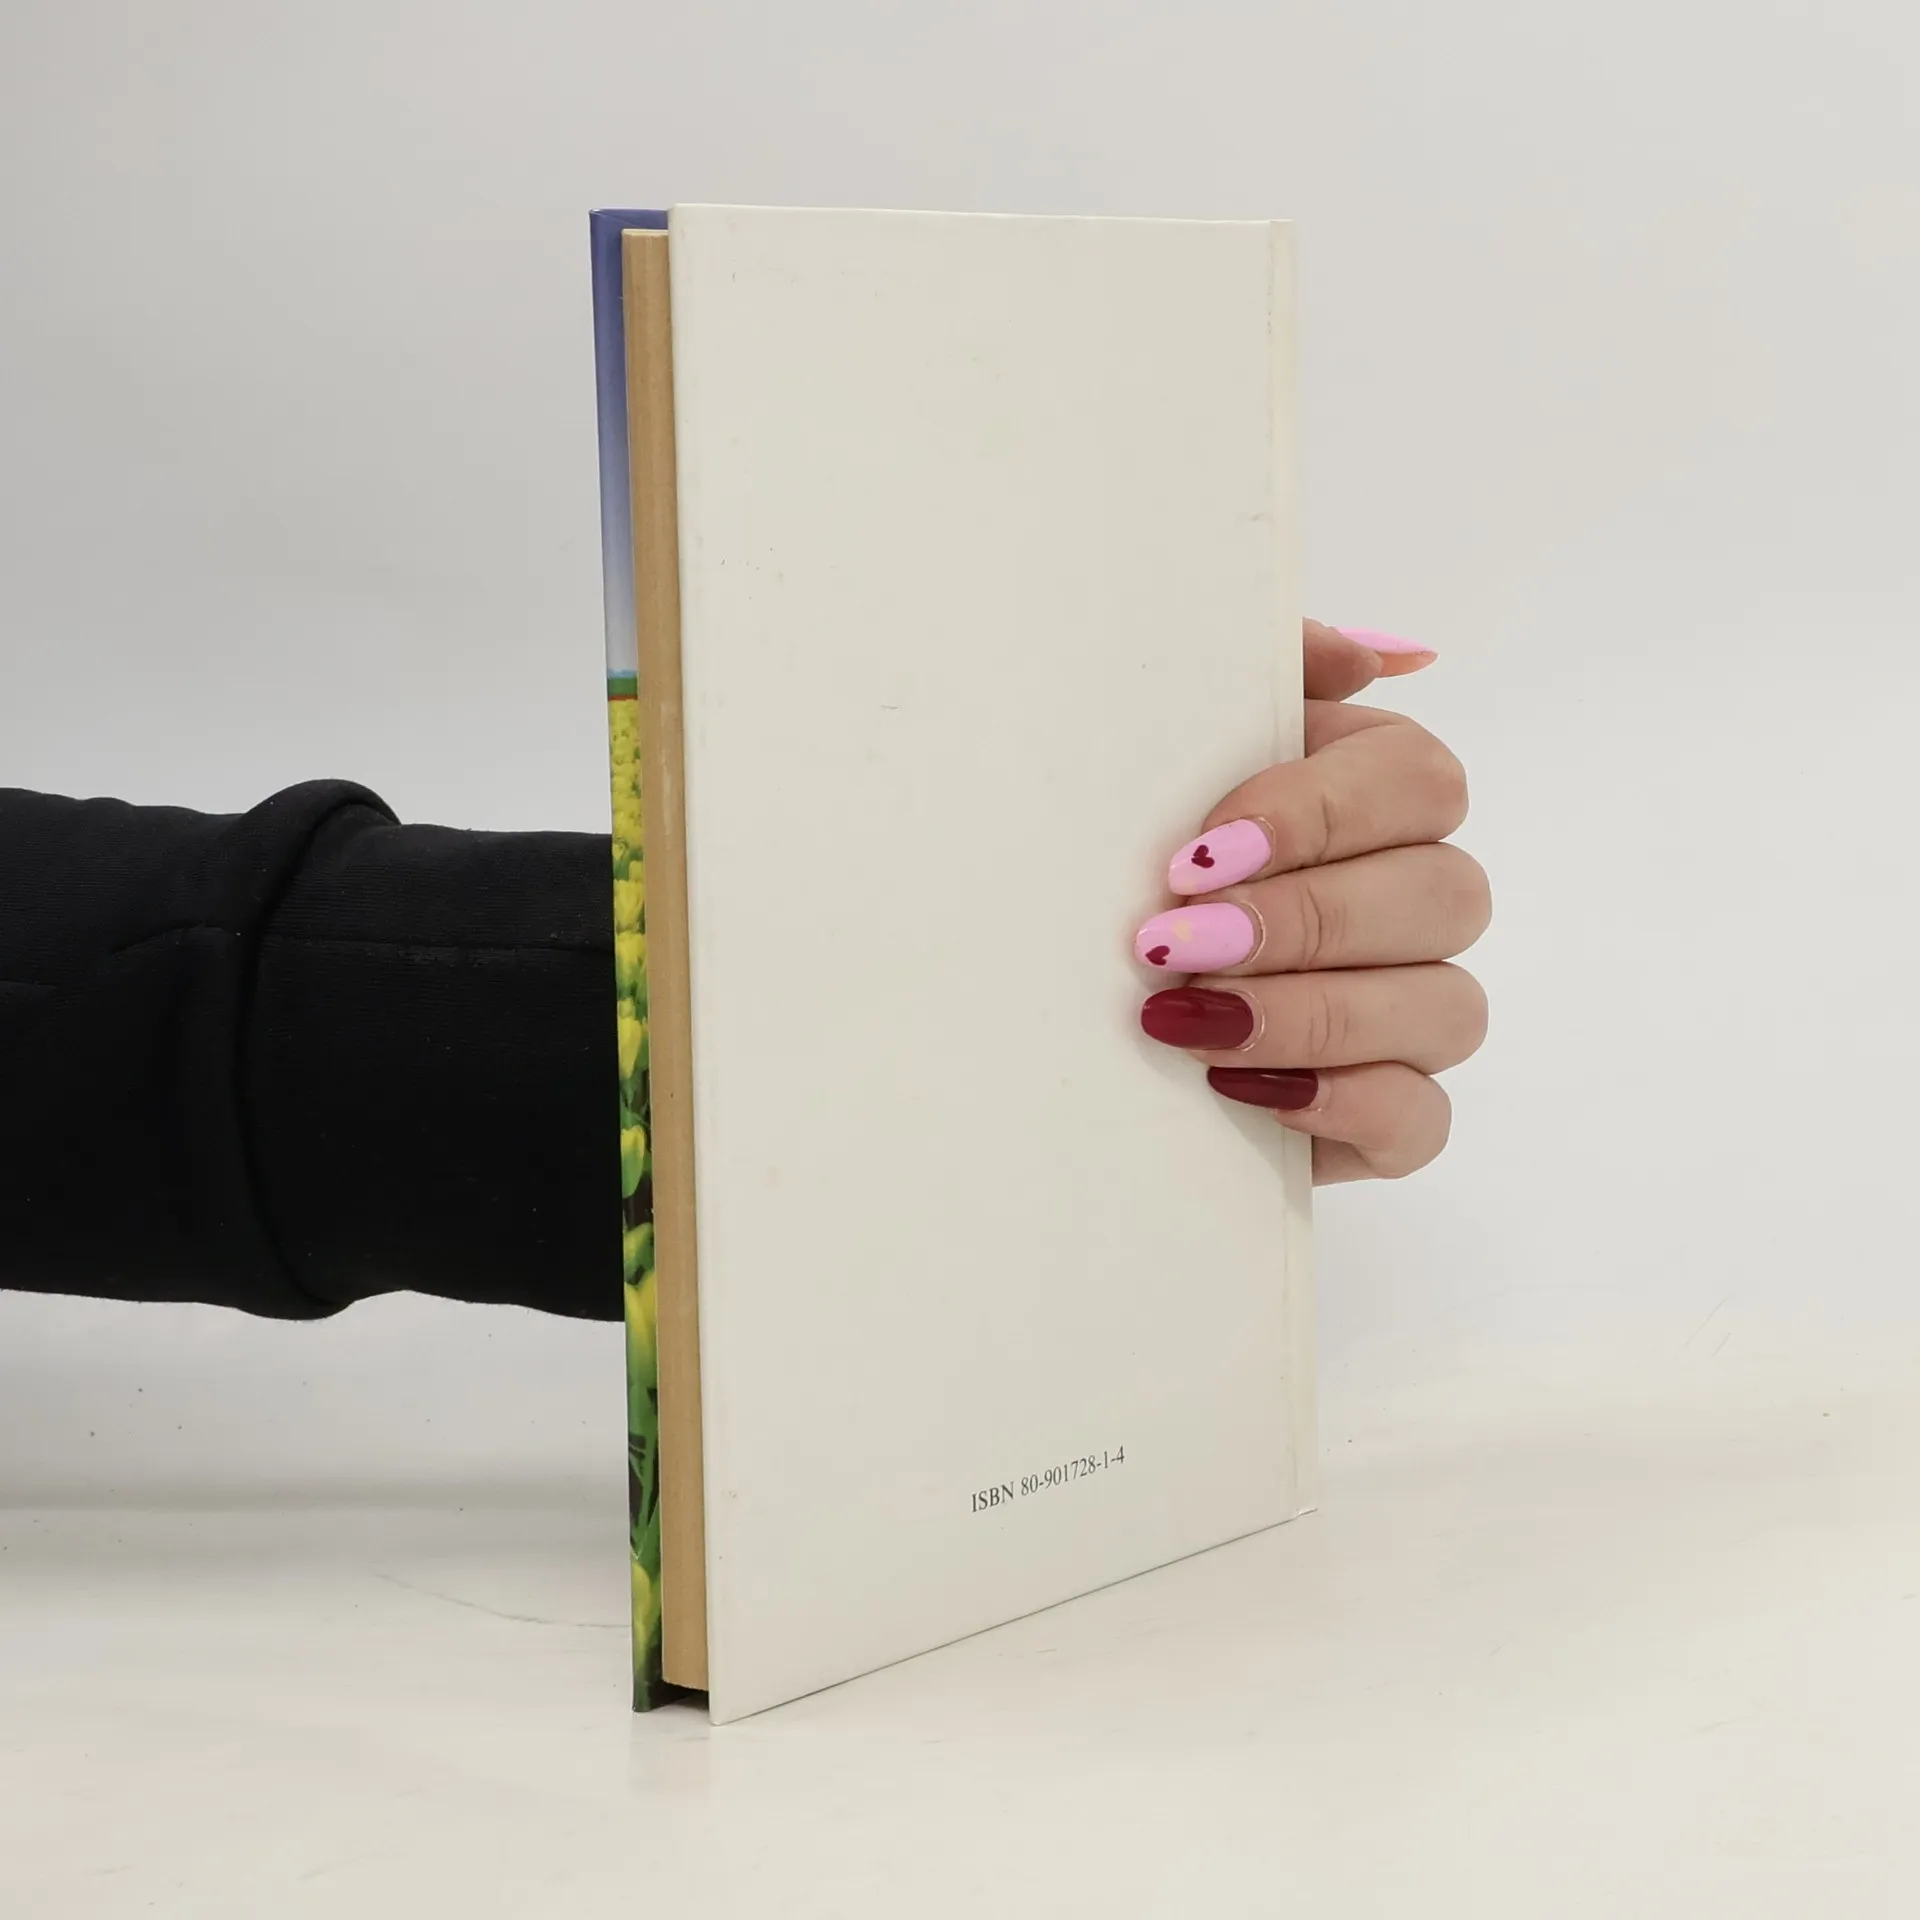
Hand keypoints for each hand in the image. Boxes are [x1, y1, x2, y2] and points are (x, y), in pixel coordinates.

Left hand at [1134, 620, 1488, 1183]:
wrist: (1064, 1010)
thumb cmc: (1125, 861)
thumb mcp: (1165, 751)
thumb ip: (1263, 674)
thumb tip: (1372, 656)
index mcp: (1375, 796)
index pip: (1420, 780)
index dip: (1321, 814)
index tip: (1199, 853)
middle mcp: (1418, 899)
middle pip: (1446, 894)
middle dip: (1304, 921)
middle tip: (1177, 944)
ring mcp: (1417, 1014)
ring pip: (1447, 1008)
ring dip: (1314, 1014)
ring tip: (1188, 1022)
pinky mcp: (1390, 1119)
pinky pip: (1423, 1119)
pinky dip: (1341, 1103)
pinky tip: (1241, 1089)